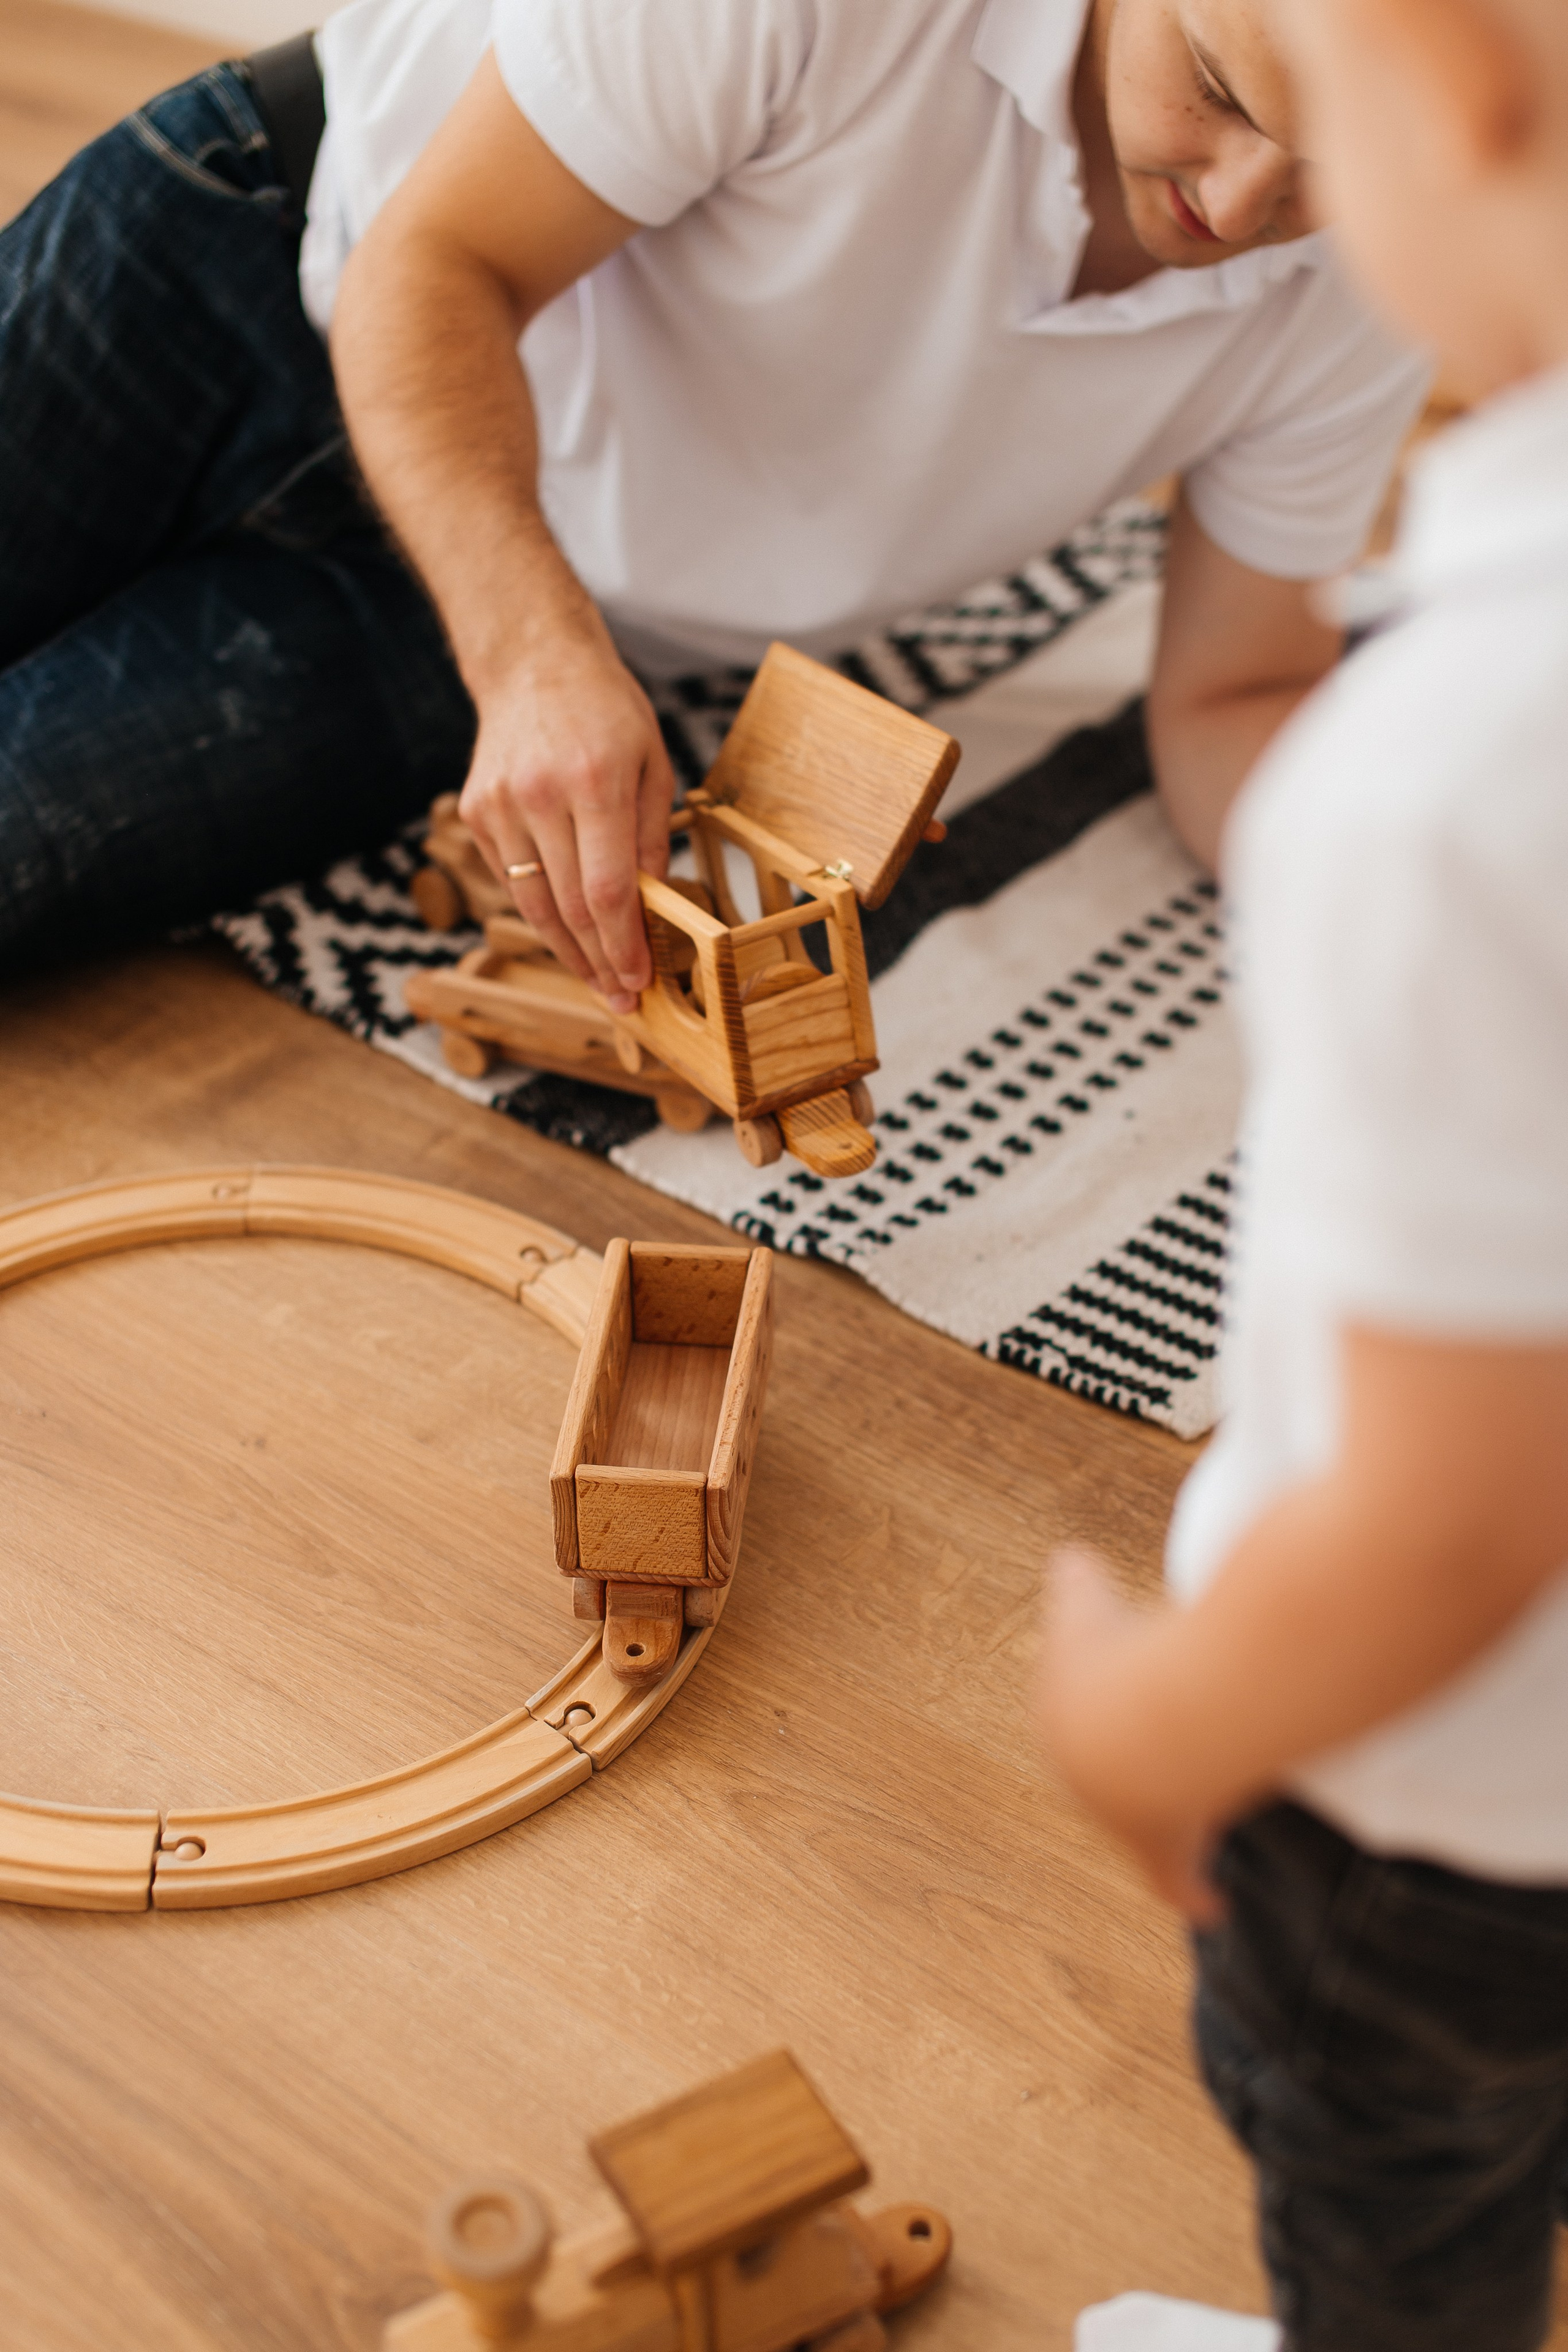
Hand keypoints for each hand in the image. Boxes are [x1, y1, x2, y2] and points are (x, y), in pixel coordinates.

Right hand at [459, 624, 675, 1012]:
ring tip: (596, 980)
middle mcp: (540, 795)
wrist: (533, 663)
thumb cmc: (606, 711)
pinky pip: (512, 879)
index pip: (607, 889)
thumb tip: (655, 907)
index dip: (622, 945)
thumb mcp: (652, 762)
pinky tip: (567, 932)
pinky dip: (541, 912)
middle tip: (621, 998)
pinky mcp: (476, 811)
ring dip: (567, 951)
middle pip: (569, 907)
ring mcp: (499, 805)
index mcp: (594, 781)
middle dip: (599, 962)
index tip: (638, 982)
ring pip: (533, 904)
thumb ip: (653, 836)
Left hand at [1038, 1547, 1225, 1925]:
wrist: (1136, 1726)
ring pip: (1145, 1832)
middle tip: (1168, 1774)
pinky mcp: (1162, 1851)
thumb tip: (1072, 1556)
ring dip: (1169, 1829)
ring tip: (1193, 1832)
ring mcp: (1120, 1822)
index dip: (1107, 1725)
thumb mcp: (1086, 1598)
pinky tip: (1213, 1907)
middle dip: (1132, 1780)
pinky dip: (1195, 1896)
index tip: (1126, 1725)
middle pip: (1110, 1788)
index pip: (1079, 1731)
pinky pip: (1178, 1882)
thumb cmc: (1114, 1657)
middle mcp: (1084, 1783)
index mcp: (1063, 1727)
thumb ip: (1077, 1577)